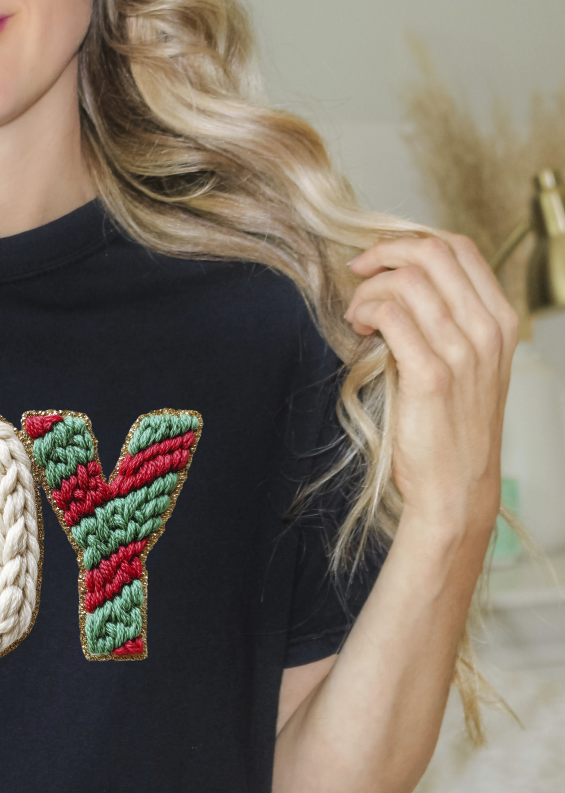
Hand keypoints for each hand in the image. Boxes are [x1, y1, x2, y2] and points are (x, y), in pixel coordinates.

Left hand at [344, 234, 518, 538]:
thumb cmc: (449, 430)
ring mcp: (463, 352)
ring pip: (408, 281)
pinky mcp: (431, 376)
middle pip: (433, 253)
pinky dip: (367, 312)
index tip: (378, 259)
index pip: (458, 248)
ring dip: (369, 289)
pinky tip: (358, 330)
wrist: (454, 487)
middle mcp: (487, 330)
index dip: (410, 242)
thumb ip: (444, 325)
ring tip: (355, 315)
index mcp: (499, 320)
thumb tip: (398, 289)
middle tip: (357, 275)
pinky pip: (392, 317)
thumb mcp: (463, 367)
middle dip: (384, 254)